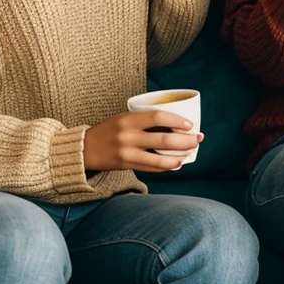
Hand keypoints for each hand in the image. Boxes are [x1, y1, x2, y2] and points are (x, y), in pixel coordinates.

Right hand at [83, 110, 202, 172]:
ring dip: (179, 156)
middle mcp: (128, 135)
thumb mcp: (124, 119)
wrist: (84, 149)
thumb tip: (173, 124)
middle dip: (185, 140)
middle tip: (198, 139)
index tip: (190, 124)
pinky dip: (166, 166)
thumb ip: (144, 120)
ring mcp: (127, 152)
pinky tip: (176, 163)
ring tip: (190, 153)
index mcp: (128, 119)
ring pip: (160, 157)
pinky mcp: (126, 165)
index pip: (158, 116)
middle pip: (163, 139)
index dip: (177, 120)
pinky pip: (151, 167)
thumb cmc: (108, 131)